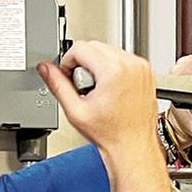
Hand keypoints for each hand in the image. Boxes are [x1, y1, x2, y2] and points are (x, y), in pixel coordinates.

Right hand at [38, 42, 159, 161]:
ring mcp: (141, 67)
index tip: (68, 75)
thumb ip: (57, 85)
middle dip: (83, 62)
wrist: (134, 146)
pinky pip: (123, 58)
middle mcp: (130, 65)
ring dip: (98, 64)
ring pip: (109, 50)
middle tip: (83, 87)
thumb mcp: (76, 111)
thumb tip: (45, 68)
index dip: (68, 61)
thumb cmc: (112, 134)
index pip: (80, 48)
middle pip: (95, 46)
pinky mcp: (146, 72)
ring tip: (98, 91)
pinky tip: (111, 89)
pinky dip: (113, 68)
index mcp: (113, 71)